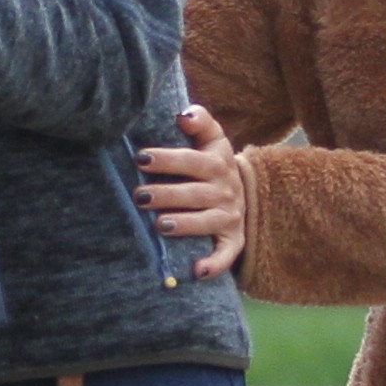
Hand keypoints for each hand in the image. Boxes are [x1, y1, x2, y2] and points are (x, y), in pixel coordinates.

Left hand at [137, 105, 246, 280]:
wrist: (244, 193)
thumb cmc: (213, 165)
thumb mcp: (212, 140)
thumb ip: (200, 122)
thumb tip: (183, 114)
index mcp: (218, 163)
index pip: (193, 160)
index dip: (168, 159)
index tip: (141, 157)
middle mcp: (226, 190)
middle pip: (196, 193)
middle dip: (168, 194)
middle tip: (140, 196)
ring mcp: (230, 217)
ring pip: (207, 222)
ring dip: (185, 224)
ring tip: (159, 225)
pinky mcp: (233, 241)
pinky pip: (226, 255)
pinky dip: (214, 264)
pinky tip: (197, 271)